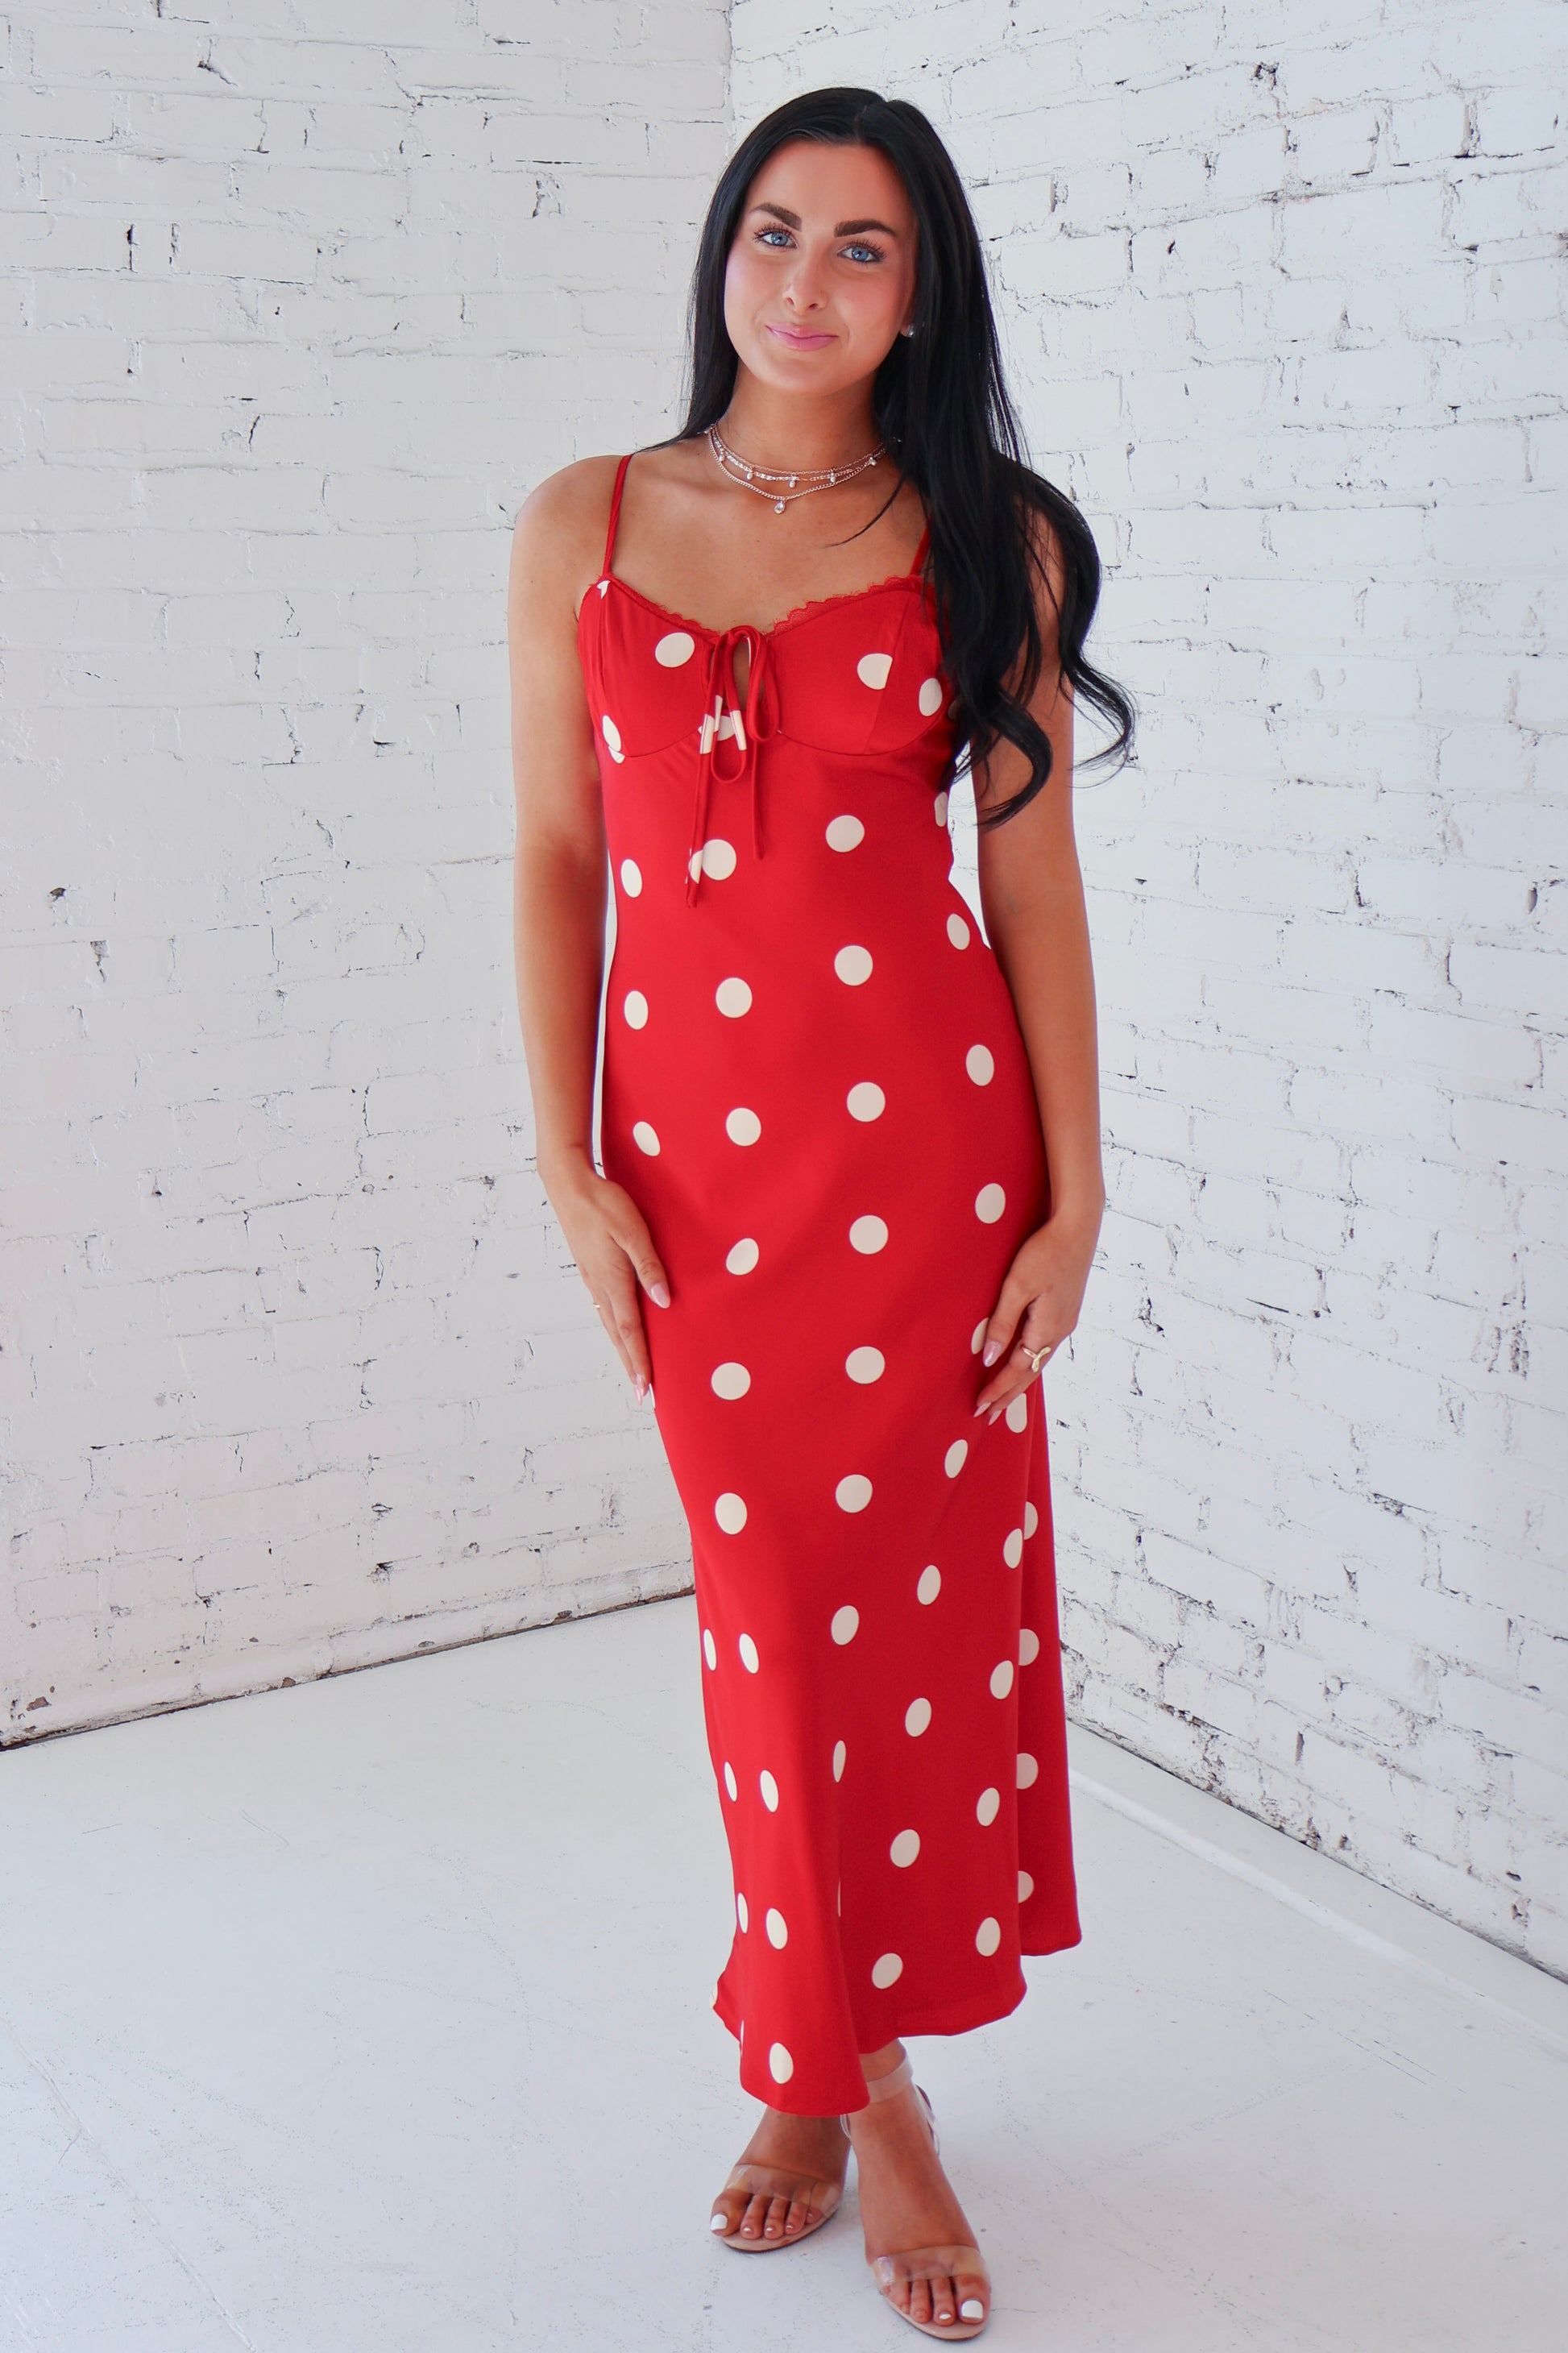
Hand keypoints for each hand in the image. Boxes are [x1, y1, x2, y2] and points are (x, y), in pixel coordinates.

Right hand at [542, 1149, 670, 1402]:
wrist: (568, 1184)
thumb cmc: (604, 1203)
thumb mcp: (633, 1231)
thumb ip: (649, 1266)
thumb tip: (664, 1302)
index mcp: (613, 1280)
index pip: (630, 1331)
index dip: (641, 1361)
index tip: (648, 1389)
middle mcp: (600, 1287)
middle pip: (618, 1336)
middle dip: (632, 1366)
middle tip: (644, 1395)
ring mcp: (592, 1280)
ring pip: (610, 1325)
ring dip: (623, 1351)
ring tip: (634, 1372)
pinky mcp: (589, 1271)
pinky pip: (604, 1309)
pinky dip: (615, 1329)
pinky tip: (619, 1331)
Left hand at [972, 1200, 1101, 1422]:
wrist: (1078, 1226)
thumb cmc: (1045, 1252)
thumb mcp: (1017, 1286)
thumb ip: (1002, 1323)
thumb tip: (988, 1359)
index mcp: (1047, 1328)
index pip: (1018, 1370)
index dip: (997, 1390)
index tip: (979, 1408)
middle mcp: (1059, 1331)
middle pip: (1030, 1373)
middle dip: (1008, 1395)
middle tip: (988, 1416)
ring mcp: (1065, 1321)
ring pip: (1038, 1361)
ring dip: (1019, 1381)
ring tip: (1003, 1398)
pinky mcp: (1065, 1310)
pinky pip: (1044, 1346)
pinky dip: (1030, 1361)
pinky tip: (1024, 1362)